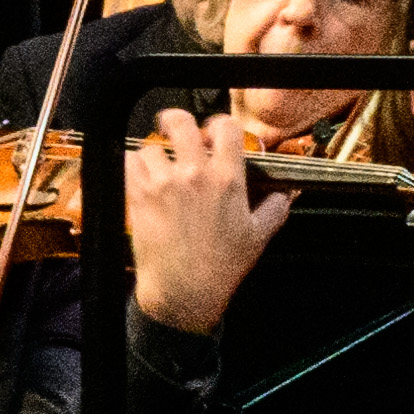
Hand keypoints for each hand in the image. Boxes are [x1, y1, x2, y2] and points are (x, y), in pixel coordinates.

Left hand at [127, 111, 289, 336]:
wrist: (184, 291)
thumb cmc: (221, 267)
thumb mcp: (258, 237)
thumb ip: (275, 209)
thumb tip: (284, 194)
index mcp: (227, 180)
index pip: (226, 128)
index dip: (220, 125)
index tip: (215, 132)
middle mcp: (194, 175)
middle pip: (181, 123)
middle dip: (177, 121)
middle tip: (176, 130)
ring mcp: (164, 183)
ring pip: (151, 146)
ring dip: (154, 154)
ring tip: (158, 169)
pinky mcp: (139, 196)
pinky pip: (128, 163)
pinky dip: (132, 167)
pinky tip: (140, 178)